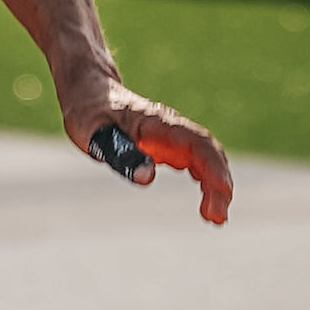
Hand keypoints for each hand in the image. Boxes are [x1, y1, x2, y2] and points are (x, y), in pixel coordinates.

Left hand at [61, 80, 232, 225]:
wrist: (89, 92)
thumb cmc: (91, 111)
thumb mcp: (96, 132)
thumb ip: (121, 153)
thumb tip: (147, 178)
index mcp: (160, 123)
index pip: (199, 144)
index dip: (214, 169)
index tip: (220, 194)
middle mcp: (173, 129)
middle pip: (209, 154)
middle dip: (219, 184)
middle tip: (217, 217)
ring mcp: (173, 138)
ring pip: (207, 159)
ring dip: (217, 186)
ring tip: (215, 217)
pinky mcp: (168, 147)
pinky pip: (197, 163)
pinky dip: (207, 183)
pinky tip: (208, 205)